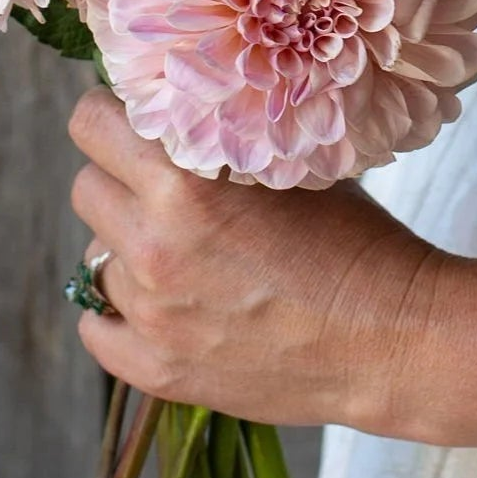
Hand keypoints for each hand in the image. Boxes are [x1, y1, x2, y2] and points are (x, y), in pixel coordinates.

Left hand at [67, 85, 441, 431]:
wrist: (390, 336)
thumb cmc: (353, 237)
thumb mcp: (288, 161)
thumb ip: (222, 135)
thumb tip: (177, 107)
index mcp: (185, 184)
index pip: (92, 124)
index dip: (114, 114)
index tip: (138, 120)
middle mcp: (154, 247)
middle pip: (86, 187)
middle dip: (119, 175)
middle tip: (163, 181)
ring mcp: (151, 315)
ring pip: (93, 256)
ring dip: (126, 242)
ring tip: (181, 246)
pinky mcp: (157, 371)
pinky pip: (97, 327)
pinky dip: (120, 309)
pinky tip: (164, 298)